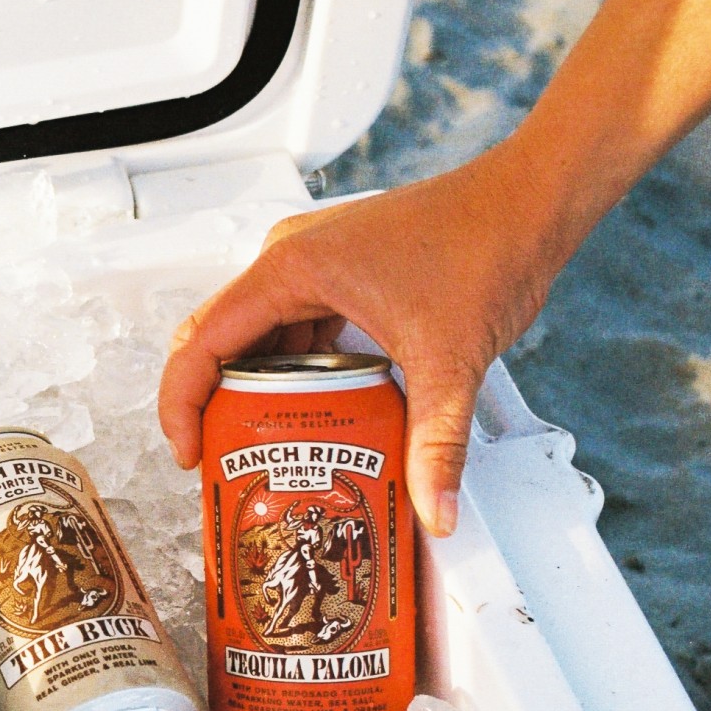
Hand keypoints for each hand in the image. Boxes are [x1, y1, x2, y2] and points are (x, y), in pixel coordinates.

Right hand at [158, 146, 564, 536]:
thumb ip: (435, 443)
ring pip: (255, 339)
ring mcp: (311, 264)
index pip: (200, 343)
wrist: (530, 201)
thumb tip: (432, 509)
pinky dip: (292, 373)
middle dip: (212, 408)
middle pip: (217, 343)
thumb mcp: (449, 360)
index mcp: (290, 269)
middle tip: (223, 462)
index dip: (181, 406)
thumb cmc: (485, 243)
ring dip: (254, 392)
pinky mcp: (336, 273)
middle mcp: (289, 260)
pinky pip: (291, 330)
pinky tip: (314, 411)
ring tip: (265, 446)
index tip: (192, 454)